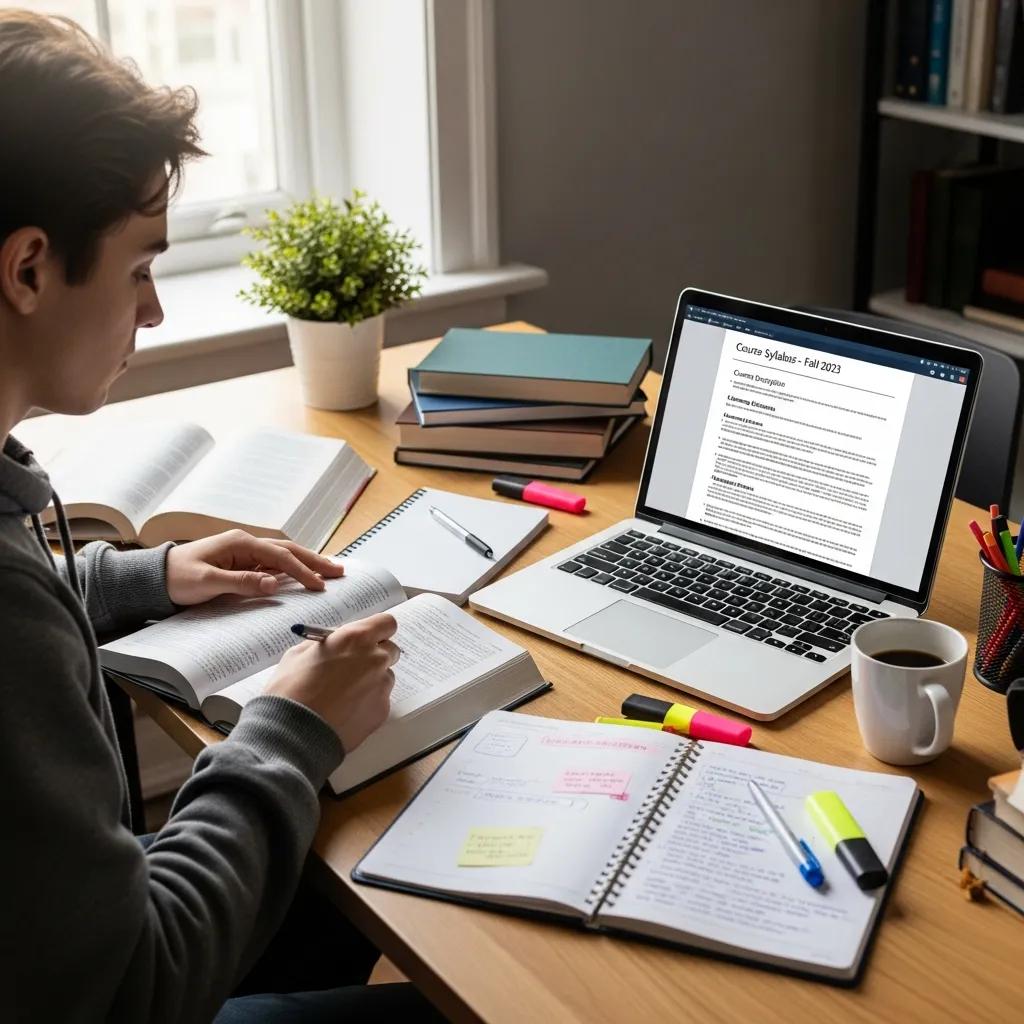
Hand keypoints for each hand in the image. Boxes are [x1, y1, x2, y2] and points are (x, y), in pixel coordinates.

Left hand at [166, 530, 344, 605]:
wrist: (155, 578)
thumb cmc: (178, 578)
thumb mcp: (207, 582)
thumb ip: (242, 582)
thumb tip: (274, 584)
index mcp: (240, 543)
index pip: (279, 556)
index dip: (301, 571)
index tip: (319, 585)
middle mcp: (246, 544)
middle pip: (288, 551)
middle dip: (314, 560)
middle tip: (339, 571)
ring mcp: (245, 553)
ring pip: (284, 557)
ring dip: (307, 563)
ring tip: (330, 572)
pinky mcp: (242, 564)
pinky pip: (273, 566)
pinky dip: (292, 570)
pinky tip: (305, 575)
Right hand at [265, 613, 398, 751]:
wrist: (293, 733)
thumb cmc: (291, 692)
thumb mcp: (298, 654)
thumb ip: (326, 644)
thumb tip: (336, 641)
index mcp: (356, 639)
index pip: (386, 623)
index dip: (378, 630)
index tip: (369, 637)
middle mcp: (375, 658)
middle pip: (390, 650)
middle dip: (375, 655)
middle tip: (353, 666)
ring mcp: (382, 685)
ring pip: (385, 676)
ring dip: (371, 680)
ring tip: (342, 695)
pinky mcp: (383, 710)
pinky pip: (380, 699)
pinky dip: (367, 702)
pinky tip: (345, 710)